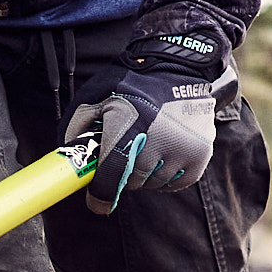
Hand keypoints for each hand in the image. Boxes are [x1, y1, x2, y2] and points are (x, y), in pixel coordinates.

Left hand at [63, 10, 228, 214]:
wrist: (177, 67)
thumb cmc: (129, 85)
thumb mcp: (94, 99)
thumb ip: (75, 132)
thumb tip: (70, 166)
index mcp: (129, 122)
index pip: (114, 173)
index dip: (102, 195)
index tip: (97, 204)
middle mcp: (159, 136)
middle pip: (134, 182)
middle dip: (124, 173)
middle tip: (127, 150)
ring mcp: (184, 146)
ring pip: (154, 184)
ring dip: (146, 173)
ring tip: (148, 144)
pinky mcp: (201, 153)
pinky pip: (176, 183)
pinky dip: (167, 175)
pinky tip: (164, 152)